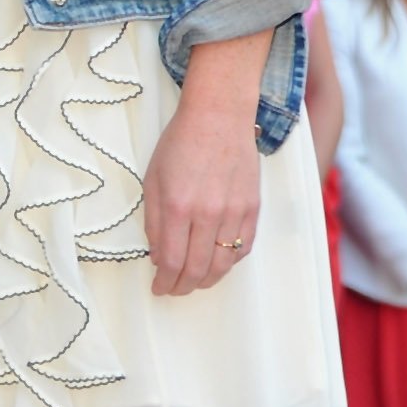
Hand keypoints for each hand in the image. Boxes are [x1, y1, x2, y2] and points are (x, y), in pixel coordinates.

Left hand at [142, 92, 261, 296]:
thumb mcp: (153, 180)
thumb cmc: (180, 144)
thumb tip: (159, 257)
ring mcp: (234, 212)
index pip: (173, 262)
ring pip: (224, 264)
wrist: (219, 116)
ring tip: (195, 281)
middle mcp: (208, 214)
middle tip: (174, 290)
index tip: (159, 288)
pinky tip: (217, 261)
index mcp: (178, 207)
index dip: (165, 282)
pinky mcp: (253, 207)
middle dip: (183, 287)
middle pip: (198, 269)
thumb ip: (155, 222)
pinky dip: (230, 261)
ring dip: (207, 280)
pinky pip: (244, 247)